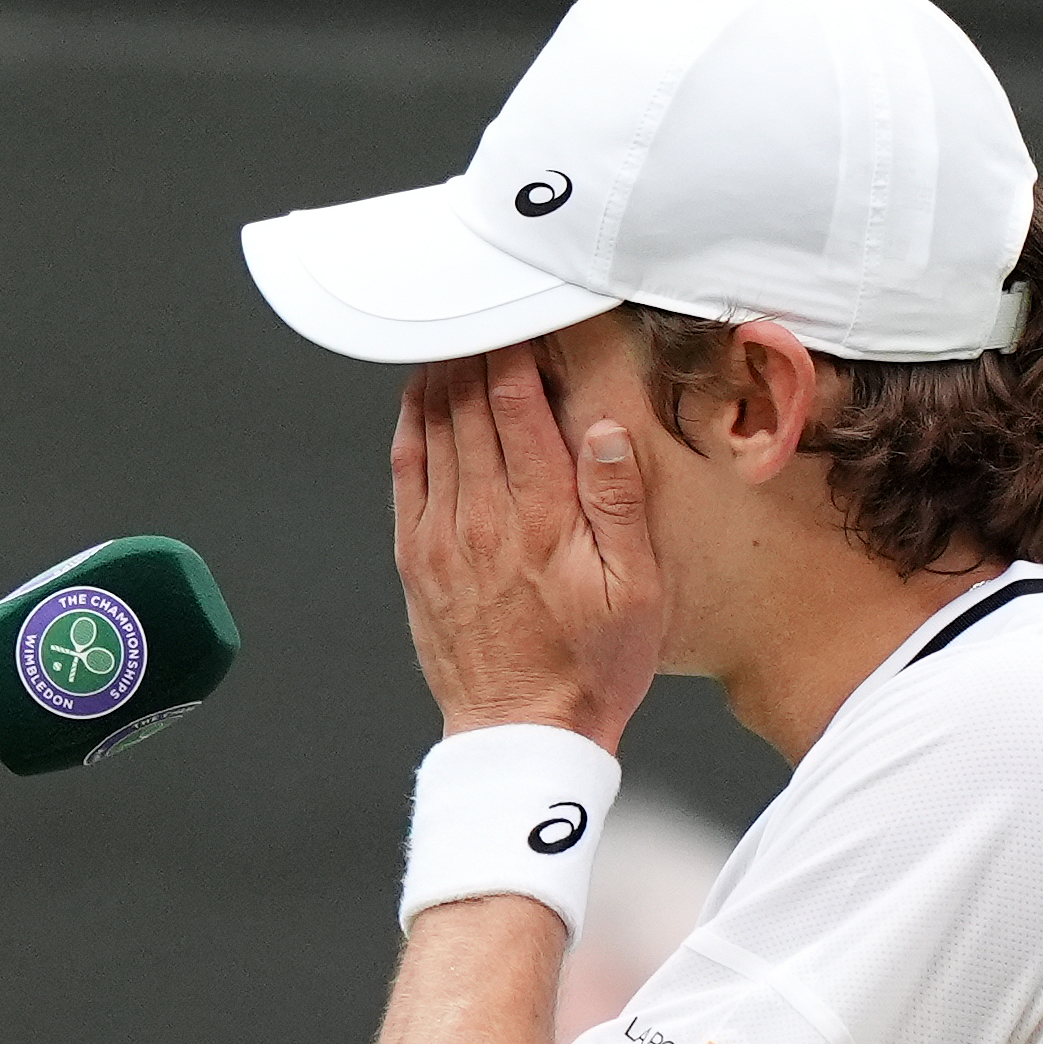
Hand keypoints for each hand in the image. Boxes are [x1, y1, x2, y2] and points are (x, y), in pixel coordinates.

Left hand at [391, 341, 664, 744]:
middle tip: (484, 310)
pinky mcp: (414, 557)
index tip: (522, 316)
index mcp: (540, 515)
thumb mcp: (637, 590)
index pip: (517, 405)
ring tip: (453, 335)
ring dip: (441, 377)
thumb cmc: (590, 667)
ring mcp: (440, 536)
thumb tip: (604, 432)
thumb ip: (619, 503)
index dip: (516, 351)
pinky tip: (420, 398)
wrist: (522, 733)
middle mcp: (482, 517)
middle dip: (476, 350)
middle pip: (468, 406)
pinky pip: (405, 471)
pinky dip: (411, 425)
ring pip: (432, 430)